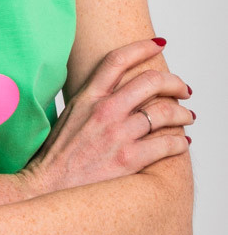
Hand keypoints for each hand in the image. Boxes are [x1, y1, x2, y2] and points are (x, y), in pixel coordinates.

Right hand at [19, 38, 193, 195]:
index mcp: (87, 97)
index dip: (141, 47)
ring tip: (188, 117)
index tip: (158, 44)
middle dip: (174, 82)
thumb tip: (116, 91)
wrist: (46, 189)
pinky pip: (167, 144)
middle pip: (150, 81)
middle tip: (183, 89)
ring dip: (184, 114)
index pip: (117, 60)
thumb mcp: (69, 116)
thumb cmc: (57, 156)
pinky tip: (181, 143)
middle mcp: (104, 111)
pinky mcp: (128, 160)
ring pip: (165, 112)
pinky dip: (180, 142)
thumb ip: (92, 101)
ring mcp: (117, 135)